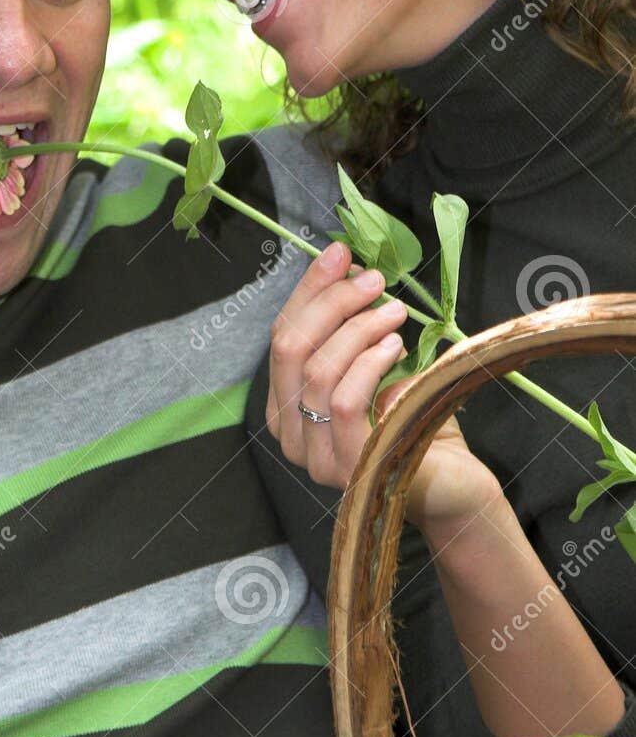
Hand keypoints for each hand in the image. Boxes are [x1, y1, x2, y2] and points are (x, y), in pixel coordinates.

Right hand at [266, 240, 502, 530]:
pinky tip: (394, 347)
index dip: (309, 291)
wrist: (453, 481)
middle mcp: (291, 436)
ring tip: (395, 314)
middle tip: (374, 281)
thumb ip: (350, 325)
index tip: (341, 255)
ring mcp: (315, 458)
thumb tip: (345, 263)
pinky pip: (345, 400)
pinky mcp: (349, 467)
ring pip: (318, 371)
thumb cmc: (411, 420)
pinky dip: (369, 362)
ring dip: (359, 330)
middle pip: (291, 349)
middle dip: (332, 303)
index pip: (282, 337)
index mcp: (286, 408)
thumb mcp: (374, 362)